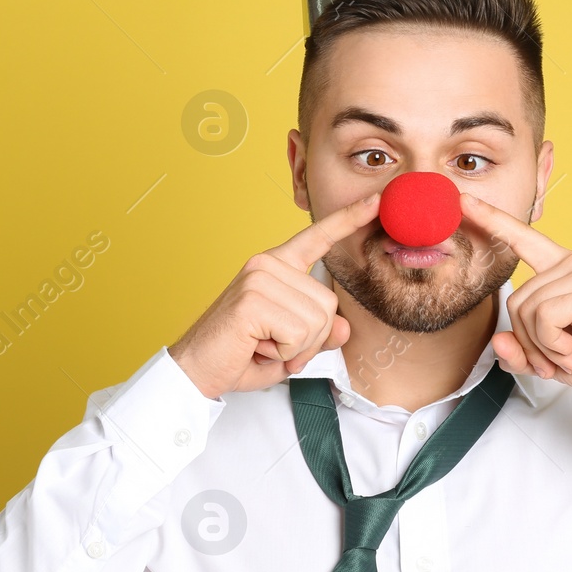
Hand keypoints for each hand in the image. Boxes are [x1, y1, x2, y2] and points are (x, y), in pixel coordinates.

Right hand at [169, 192, 379, 398]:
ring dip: (297, 349)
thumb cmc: (239, 355)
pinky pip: (298, 334)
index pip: (317, 238)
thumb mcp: (291, 345)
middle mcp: (267, 264)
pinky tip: (258, 348)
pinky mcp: (253, 300)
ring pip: (316, 321)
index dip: (347, 219)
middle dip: (310, 339)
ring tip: (264, 346)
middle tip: (275, 346)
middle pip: (328, 304)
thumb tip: (343, 328)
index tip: (376, 201)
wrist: (195, 370)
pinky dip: (285, 354)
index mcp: (276, 267)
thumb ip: (319, 333)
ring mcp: (259, 278)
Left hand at [460, 192, 571, 393]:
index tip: (463, 200)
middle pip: (516, 299)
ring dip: (543, 346)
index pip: (522, 239)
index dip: (492, 220)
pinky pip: (546, 317)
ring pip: (529, 310)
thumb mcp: (550, 359)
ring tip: (568, 356)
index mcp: (561, 270)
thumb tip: (498, 342)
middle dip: (528, 340)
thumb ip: (520, 351)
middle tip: (554, 360)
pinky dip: (553, 344)